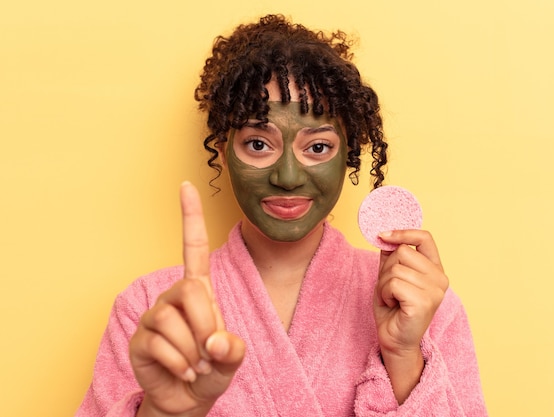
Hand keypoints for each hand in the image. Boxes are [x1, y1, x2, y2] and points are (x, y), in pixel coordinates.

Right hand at [129, 182, 245, 416]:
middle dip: (206, 324)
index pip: (193, 247)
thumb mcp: (233, 357)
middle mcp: (173, 297)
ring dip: (193, 352)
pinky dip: (180, 365)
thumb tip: (214, 340)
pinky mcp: (140, 339)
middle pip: (191, 289)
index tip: (186, 184)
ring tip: (196, 364)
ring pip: (173, 322)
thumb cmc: (213, 369)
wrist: (189, 399)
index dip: (190, 217)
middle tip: (210, 352)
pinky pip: (161, 346)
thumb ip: (233, 348)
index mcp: (199, 291)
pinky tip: (183, 371)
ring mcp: (154, 317)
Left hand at [374, 229, 448, 402]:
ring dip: (384, 284)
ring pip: (395, 268)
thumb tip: (385, 234)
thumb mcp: (390, 277)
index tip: (383, 235)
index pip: (425, 238)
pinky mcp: (424, 302)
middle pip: (403, 252)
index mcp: (435, 269)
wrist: (394, 341)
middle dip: (387, 269)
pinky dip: (385, 293)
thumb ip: (391, 256)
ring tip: (392, 299)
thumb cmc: (393, 310)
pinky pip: (394, 283)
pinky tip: (393, 305)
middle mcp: (440, 278)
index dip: (403, 232)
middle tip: (390, 289)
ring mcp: (435, 291)